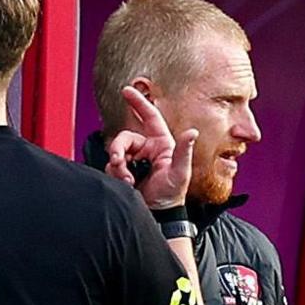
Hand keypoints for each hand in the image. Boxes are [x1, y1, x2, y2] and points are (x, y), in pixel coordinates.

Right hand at [104, 86, 196, 209]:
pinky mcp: (124, 171)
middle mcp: (146, 149)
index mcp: (161, 144)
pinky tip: (125, 183)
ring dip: (117, 166)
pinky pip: (112, 165)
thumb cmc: (171, 194)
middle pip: (124, 138)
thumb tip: (192, 132)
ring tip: (127, 180)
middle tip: (117, 162)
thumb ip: (184, 151)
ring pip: (116, 152)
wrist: (158, 213)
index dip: (139, 102)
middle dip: (118, 149)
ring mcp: (134, 160)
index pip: (150, 117)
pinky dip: (115, 173)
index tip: (127, 90)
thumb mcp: (180, 172)